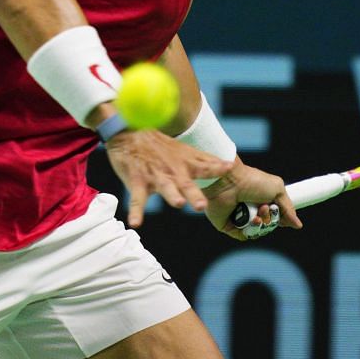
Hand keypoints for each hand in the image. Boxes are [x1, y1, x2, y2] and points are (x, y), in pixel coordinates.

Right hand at [104, 128, 232, 227]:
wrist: (130, 135)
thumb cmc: (160, 146)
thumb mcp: (184, 150)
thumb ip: (205, 160)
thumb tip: (229, 164)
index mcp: (185, 164)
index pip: (204, 166)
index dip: (217, 167)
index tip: (230, 167)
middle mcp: (173, 171)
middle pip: (186, 184)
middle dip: (195, 194)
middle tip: (202, 205)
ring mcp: (156, 177)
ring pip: (165, 188)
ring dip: (172, 195)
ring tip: (178, 203)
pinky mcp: (138, 182)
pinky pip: (137, 199)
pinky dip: (135, 212)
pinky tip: (135, 223)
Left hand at [204, 160, 303, 240]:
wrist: (230, 182)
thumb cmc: (253, 181)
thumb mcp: (278, 189)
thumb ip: (288, 208)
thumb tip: (297, 225)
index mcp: (262, 200)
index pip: (275, 217)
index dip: (280, 218)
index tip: (281, 215)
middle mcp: (251, 210)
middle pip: (268, 226)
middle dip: (270, 219)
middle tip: (265, 207)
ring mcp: (240, 218)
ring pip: (257, 232)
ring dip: (261, 224)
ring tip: (258, 213)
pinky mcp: (228, 226)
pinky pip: (244, 236)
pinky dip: (249, 231)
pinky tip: (251, 220)